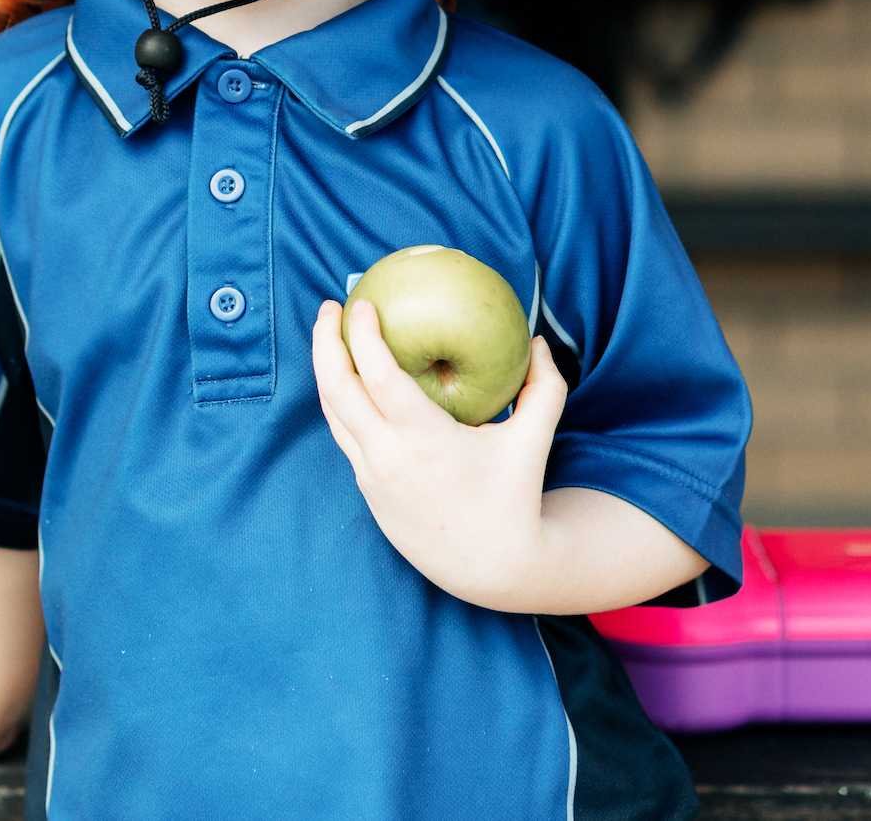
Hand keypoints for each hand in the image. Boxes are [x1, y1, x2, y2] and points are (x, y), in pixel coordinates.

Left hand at [309, 297, 568, 611]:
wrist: (492, 567)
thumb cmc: (515, 498)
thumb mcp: (534, 440)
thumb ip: (544, 387)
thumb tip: (537, 340)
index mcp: (423, 439)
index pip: (378, 376)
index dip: (364, 336)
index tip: (363, 304)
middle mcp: (388, 456)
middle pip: (337, 389)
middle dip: (326, 343)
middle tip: (330, 308)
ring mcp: (372, 476)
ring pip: (332, 414)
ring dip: (326, 371)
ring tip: (331, 337)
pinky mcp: (368, 491)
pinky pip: (344, 436)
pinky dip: (340, 402)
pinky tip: (349, 380)